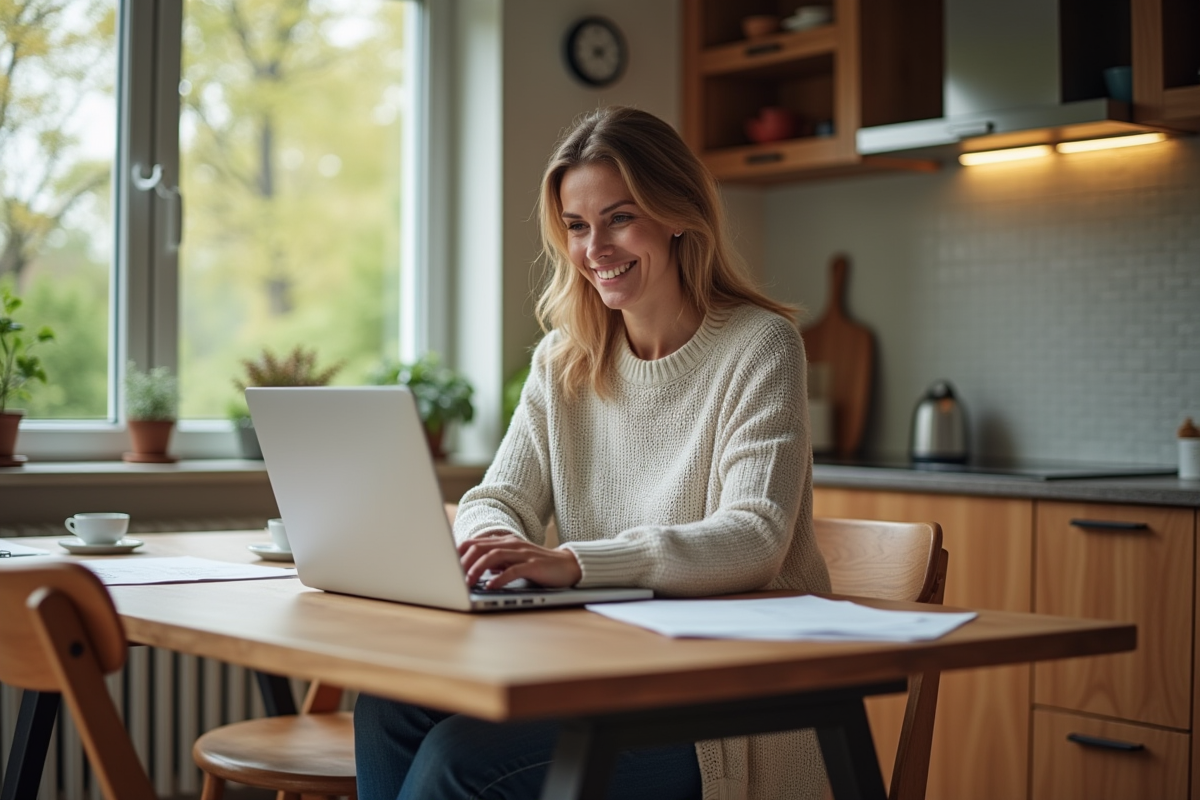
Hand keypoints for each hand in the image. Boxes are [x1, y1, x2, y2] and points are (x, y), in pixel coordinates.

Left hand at [457, 534, 581, 588]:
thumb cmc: (538, 566)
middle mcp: (512, 544)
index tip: (445, 563)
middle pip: (481, 547)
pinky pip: (514, 570)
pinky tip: (490, 586)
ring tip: (466, 581)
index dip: (459, 551)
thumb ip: (496, 563)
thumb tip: (475, 570)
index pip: (476, 542)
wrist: (568, 565)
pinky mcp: (534, 565)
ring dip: (477, 568)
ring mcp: (523, 553)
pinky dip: (499, 578)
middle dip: (463, 561)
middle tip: (451, 575)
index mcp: (505, 541)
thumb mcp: (513, 561)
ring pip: (494, 556)